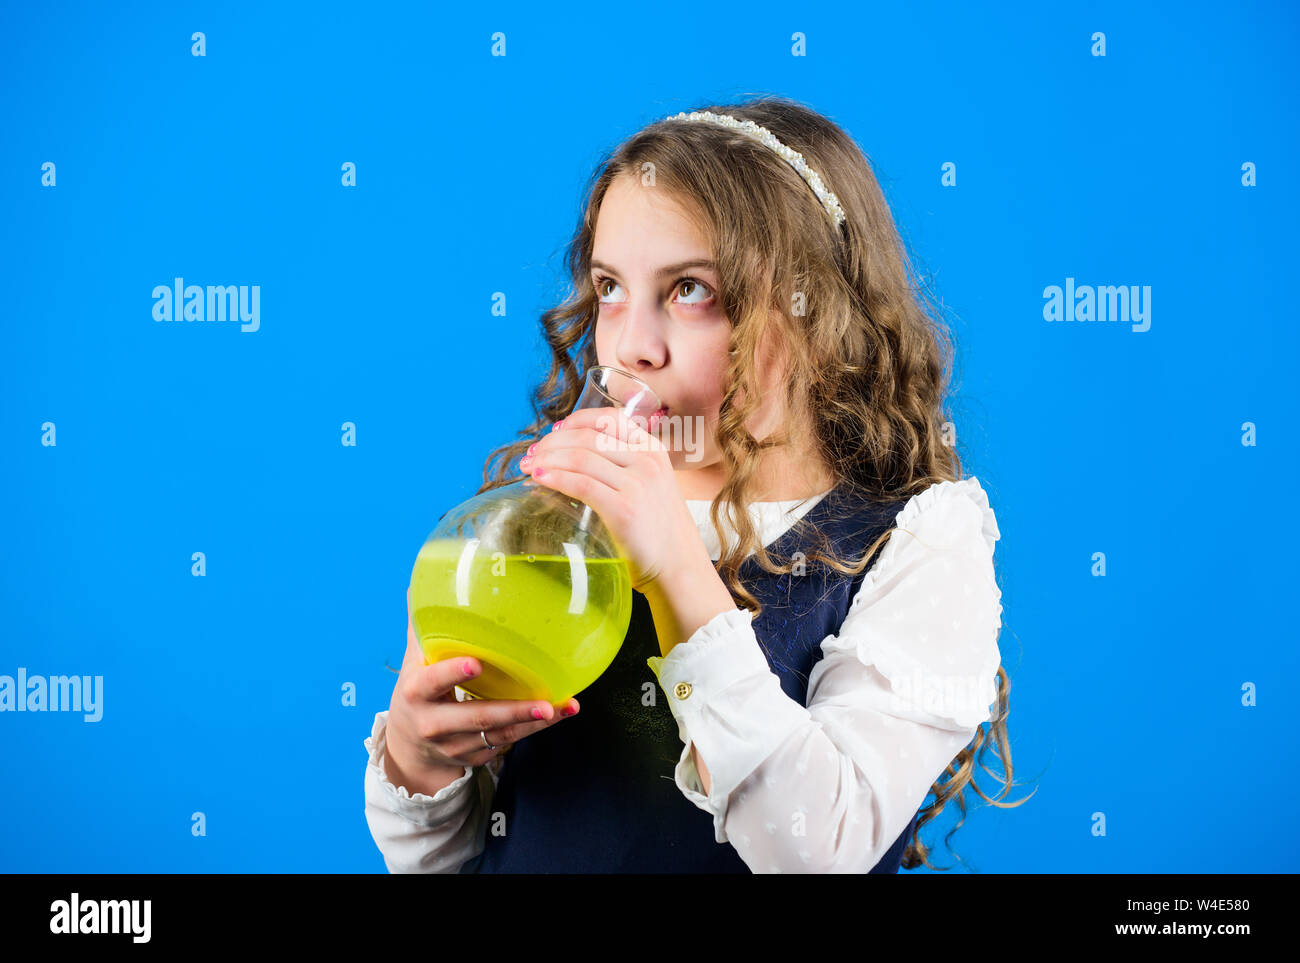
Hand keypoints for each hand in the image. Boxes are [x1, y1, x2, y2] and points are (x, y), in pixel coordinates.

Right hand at [385, 587, 579, 787]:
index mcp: (417, 693)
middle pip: (478, 717)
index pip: (433, 682)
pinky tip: (560, 712)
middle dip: (513, 712)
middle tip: (544, 704)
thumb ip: (422, 629)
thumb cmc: (418, 692)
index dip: (453, 674)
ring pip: (501, 734)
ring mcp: (457, 744)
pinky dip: (535, 728)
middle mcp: (435, 723)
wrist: (409, 748)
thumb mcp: (413, 663)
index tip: (476, 664)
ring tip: (565, 707)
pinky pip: (509, 741)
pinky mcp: (476, 756)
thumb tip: (418, 587)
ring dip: (536, 722)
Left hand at [518, 406, 711, 593]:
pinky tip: (540, 479)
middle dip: (552, 443)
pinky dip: (555, 478)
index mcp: (653, 450)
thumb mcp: (651, 488)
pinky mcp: (624, 509)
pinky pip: (580, 484)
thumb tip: (579, 462)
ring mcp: (637, 484)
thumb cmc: (660, 533)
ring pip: (580, 458)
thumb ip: (626, 470)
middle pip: (588, 437)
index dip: (575, 421)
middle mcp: (647, 461)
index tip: (554, 432)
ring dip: (547, 459)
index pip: (609, 418)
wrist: (680, 569)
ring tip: (528, 467)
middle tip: (532, 454)